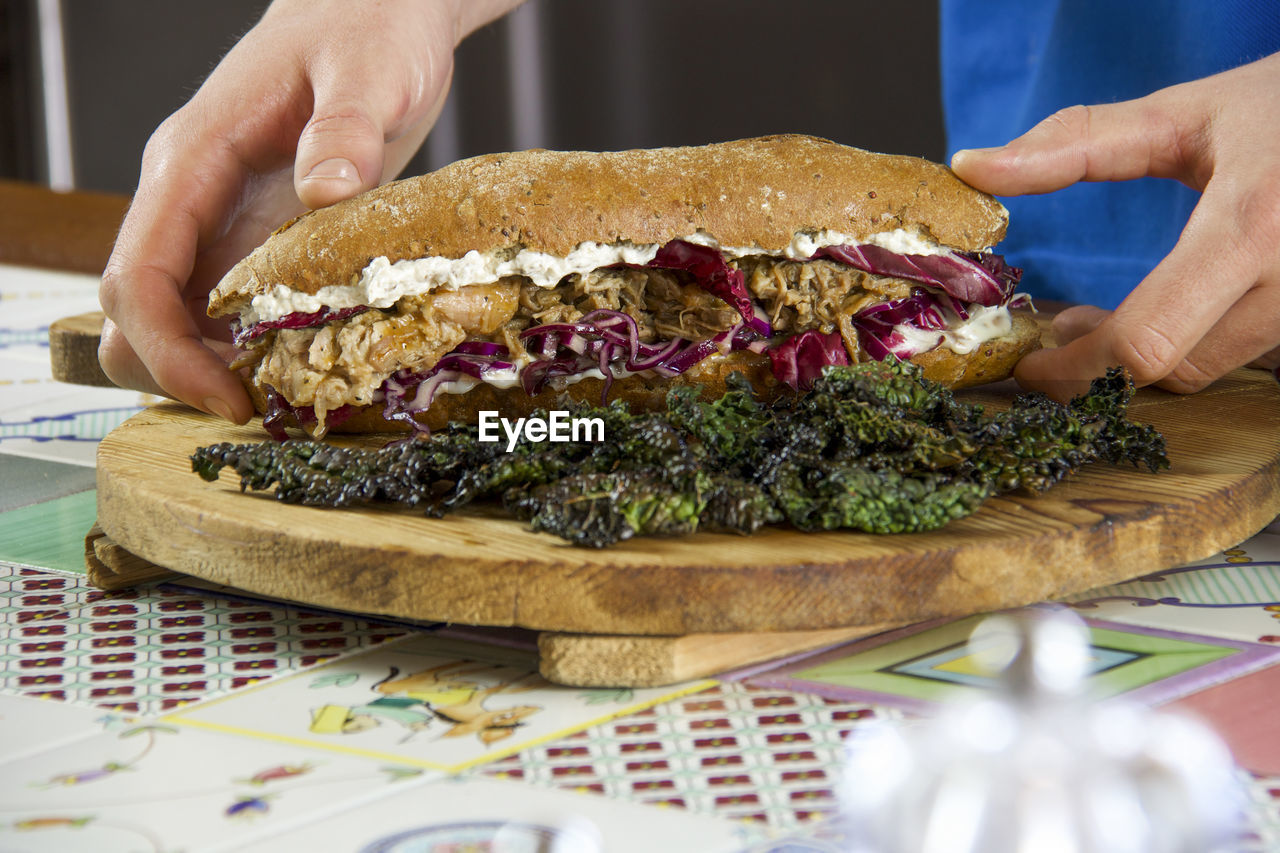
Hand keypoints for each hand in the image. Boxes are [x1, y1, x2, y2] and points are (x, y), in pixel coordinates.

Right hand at [99, 0, 522, 421]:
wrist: (377, 10)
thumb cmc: (368, 29)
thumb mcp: (372, 73)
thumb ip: (346, 129)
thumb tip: (324, 190)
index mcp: (193, 160)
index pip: (137, 274)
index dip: (166, 349)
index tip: (225, 396)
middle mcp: (191, 197)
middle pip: (135, 312)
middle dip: (177, 371)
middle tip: (259, 409)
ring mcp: (219, 219)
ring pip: (173, 318)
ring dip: (209, 366)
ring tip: (284, 395)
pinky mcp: (256, 234)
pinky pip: (225, 308)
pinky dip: (246, 348)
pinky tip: (301, 363)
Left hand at [951, 51, 1279, 400]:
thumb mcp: (1185, 113)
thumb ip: (1076, 143)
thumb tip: (974, 166)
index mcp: (1251, 228)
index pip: (1146, 340)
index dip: (1074, 369)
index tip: (1029, 361)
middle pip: (1173, 369)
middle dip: (1099, 364)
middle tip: (1061, 327)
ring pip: (1208, 368)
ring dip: (1142, 356)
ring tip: (1101, 317)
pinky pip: (1241, 355)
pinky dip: (1187, 345)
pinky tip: (1163, 313)